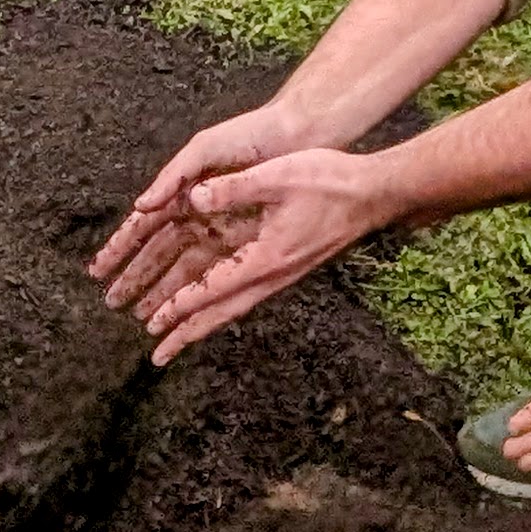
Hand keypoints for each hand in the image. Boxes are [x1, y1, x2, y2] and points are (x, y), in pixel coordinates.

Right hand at [90, 100, 313, 311]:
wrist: (296, 135)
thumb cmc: (246, 137)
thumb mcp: (203, 149)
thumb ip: (173, 175)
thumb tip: (141, 205)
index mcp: (179, 192)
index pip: (141, 227)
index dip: (118, 249)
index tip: (97, 272)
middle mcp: (194, 214)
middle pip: (156, 254)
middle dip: (134, 278)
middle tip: (112, 302)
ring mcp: (218, 229)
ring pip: (181, 267)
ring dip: (160, 290)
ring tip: (141, 314)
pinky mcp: (243, 238)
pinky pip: (213, 269)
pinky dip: (196, 288)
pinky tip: (184, 306)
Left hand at [116, 149, 403, 364]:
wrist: (374, 195)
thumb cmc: (330, 181)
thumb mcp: (279, 176)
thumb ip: (235, 187)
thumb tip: (195, 196)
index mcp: (265, 257)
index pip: (214, 287)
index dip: (181, 305)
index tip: (156, 323)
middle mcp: (272, 275)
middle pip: (221, 314)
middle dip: (187, 334)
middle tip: (159, 356)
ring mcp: (281, 276)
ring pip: (234, 309)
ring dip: (203, 327)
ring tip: (177, 344)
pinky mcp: (288, 268)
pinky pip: (247, 298)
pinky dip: (222, 310)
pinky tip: (214, 312)